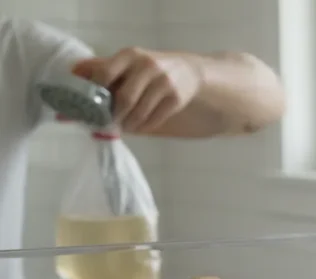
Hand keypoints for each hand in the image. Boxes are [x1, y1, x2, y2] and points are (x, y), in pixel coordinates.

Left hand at [72, 47, 202, 132]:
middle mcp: (147, 66)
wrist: (187, 71)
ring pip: (140, 112)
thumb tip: (70, 75)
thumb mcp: (126, 62)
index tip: (90, 106)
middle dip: (114, 116)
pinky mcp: (176, 98)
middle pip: (124, 99)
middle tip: (107, 123)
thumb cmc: (148, 68)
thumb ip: (100, 67)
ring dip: (128, 125)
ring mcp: (164, 82)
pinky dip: (143, 127)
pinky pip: (155, 119)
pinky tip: (138, 127)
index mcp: (129, 55)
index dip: (95, 93)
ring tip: (123, 127)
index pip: (105, 73)